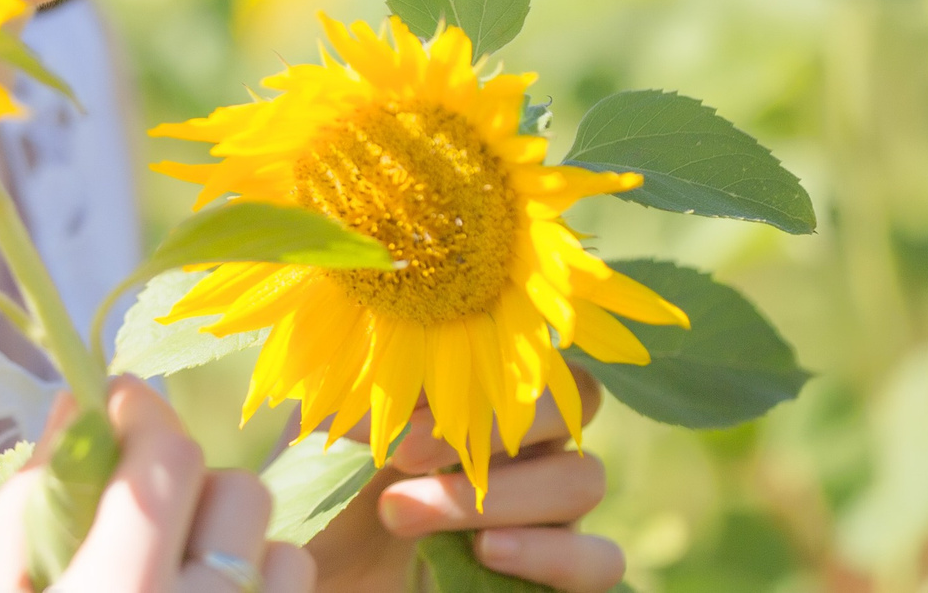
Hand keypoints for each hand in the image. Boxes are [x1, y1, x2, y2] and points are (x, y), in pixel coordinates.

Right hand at [0, 379, 316, 592]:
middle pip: (240, 496)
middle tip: (133, 503)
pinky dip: (258, 592)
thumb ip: (29, 503)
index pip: (170, 458)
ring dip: (235, 544)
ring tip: (174, 564)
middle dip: (189, 481)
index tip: (112, 405)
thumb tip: (75, 406)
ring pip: (286, 557)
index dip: (140, 415)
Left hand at [305, 365, 622, 592]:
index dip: (473, 384)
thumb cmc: (326, 493)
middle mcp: (532, 444)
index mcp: (489, 392)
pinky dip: (552, 553)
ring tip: (407, 513)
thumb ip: (369, 395)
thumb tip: (404, 374)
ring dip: (499, 495)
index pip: (530, 355)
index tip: (398, 428)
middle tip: (401, 462)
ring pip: (585, 479)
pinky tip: (487, 550)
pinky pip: (602, 561)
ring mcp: (552, 510)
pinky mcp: (558, 573)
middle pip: (576, 403)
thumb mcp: (330, 438)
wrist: (325, 573)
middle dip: (486, 431)